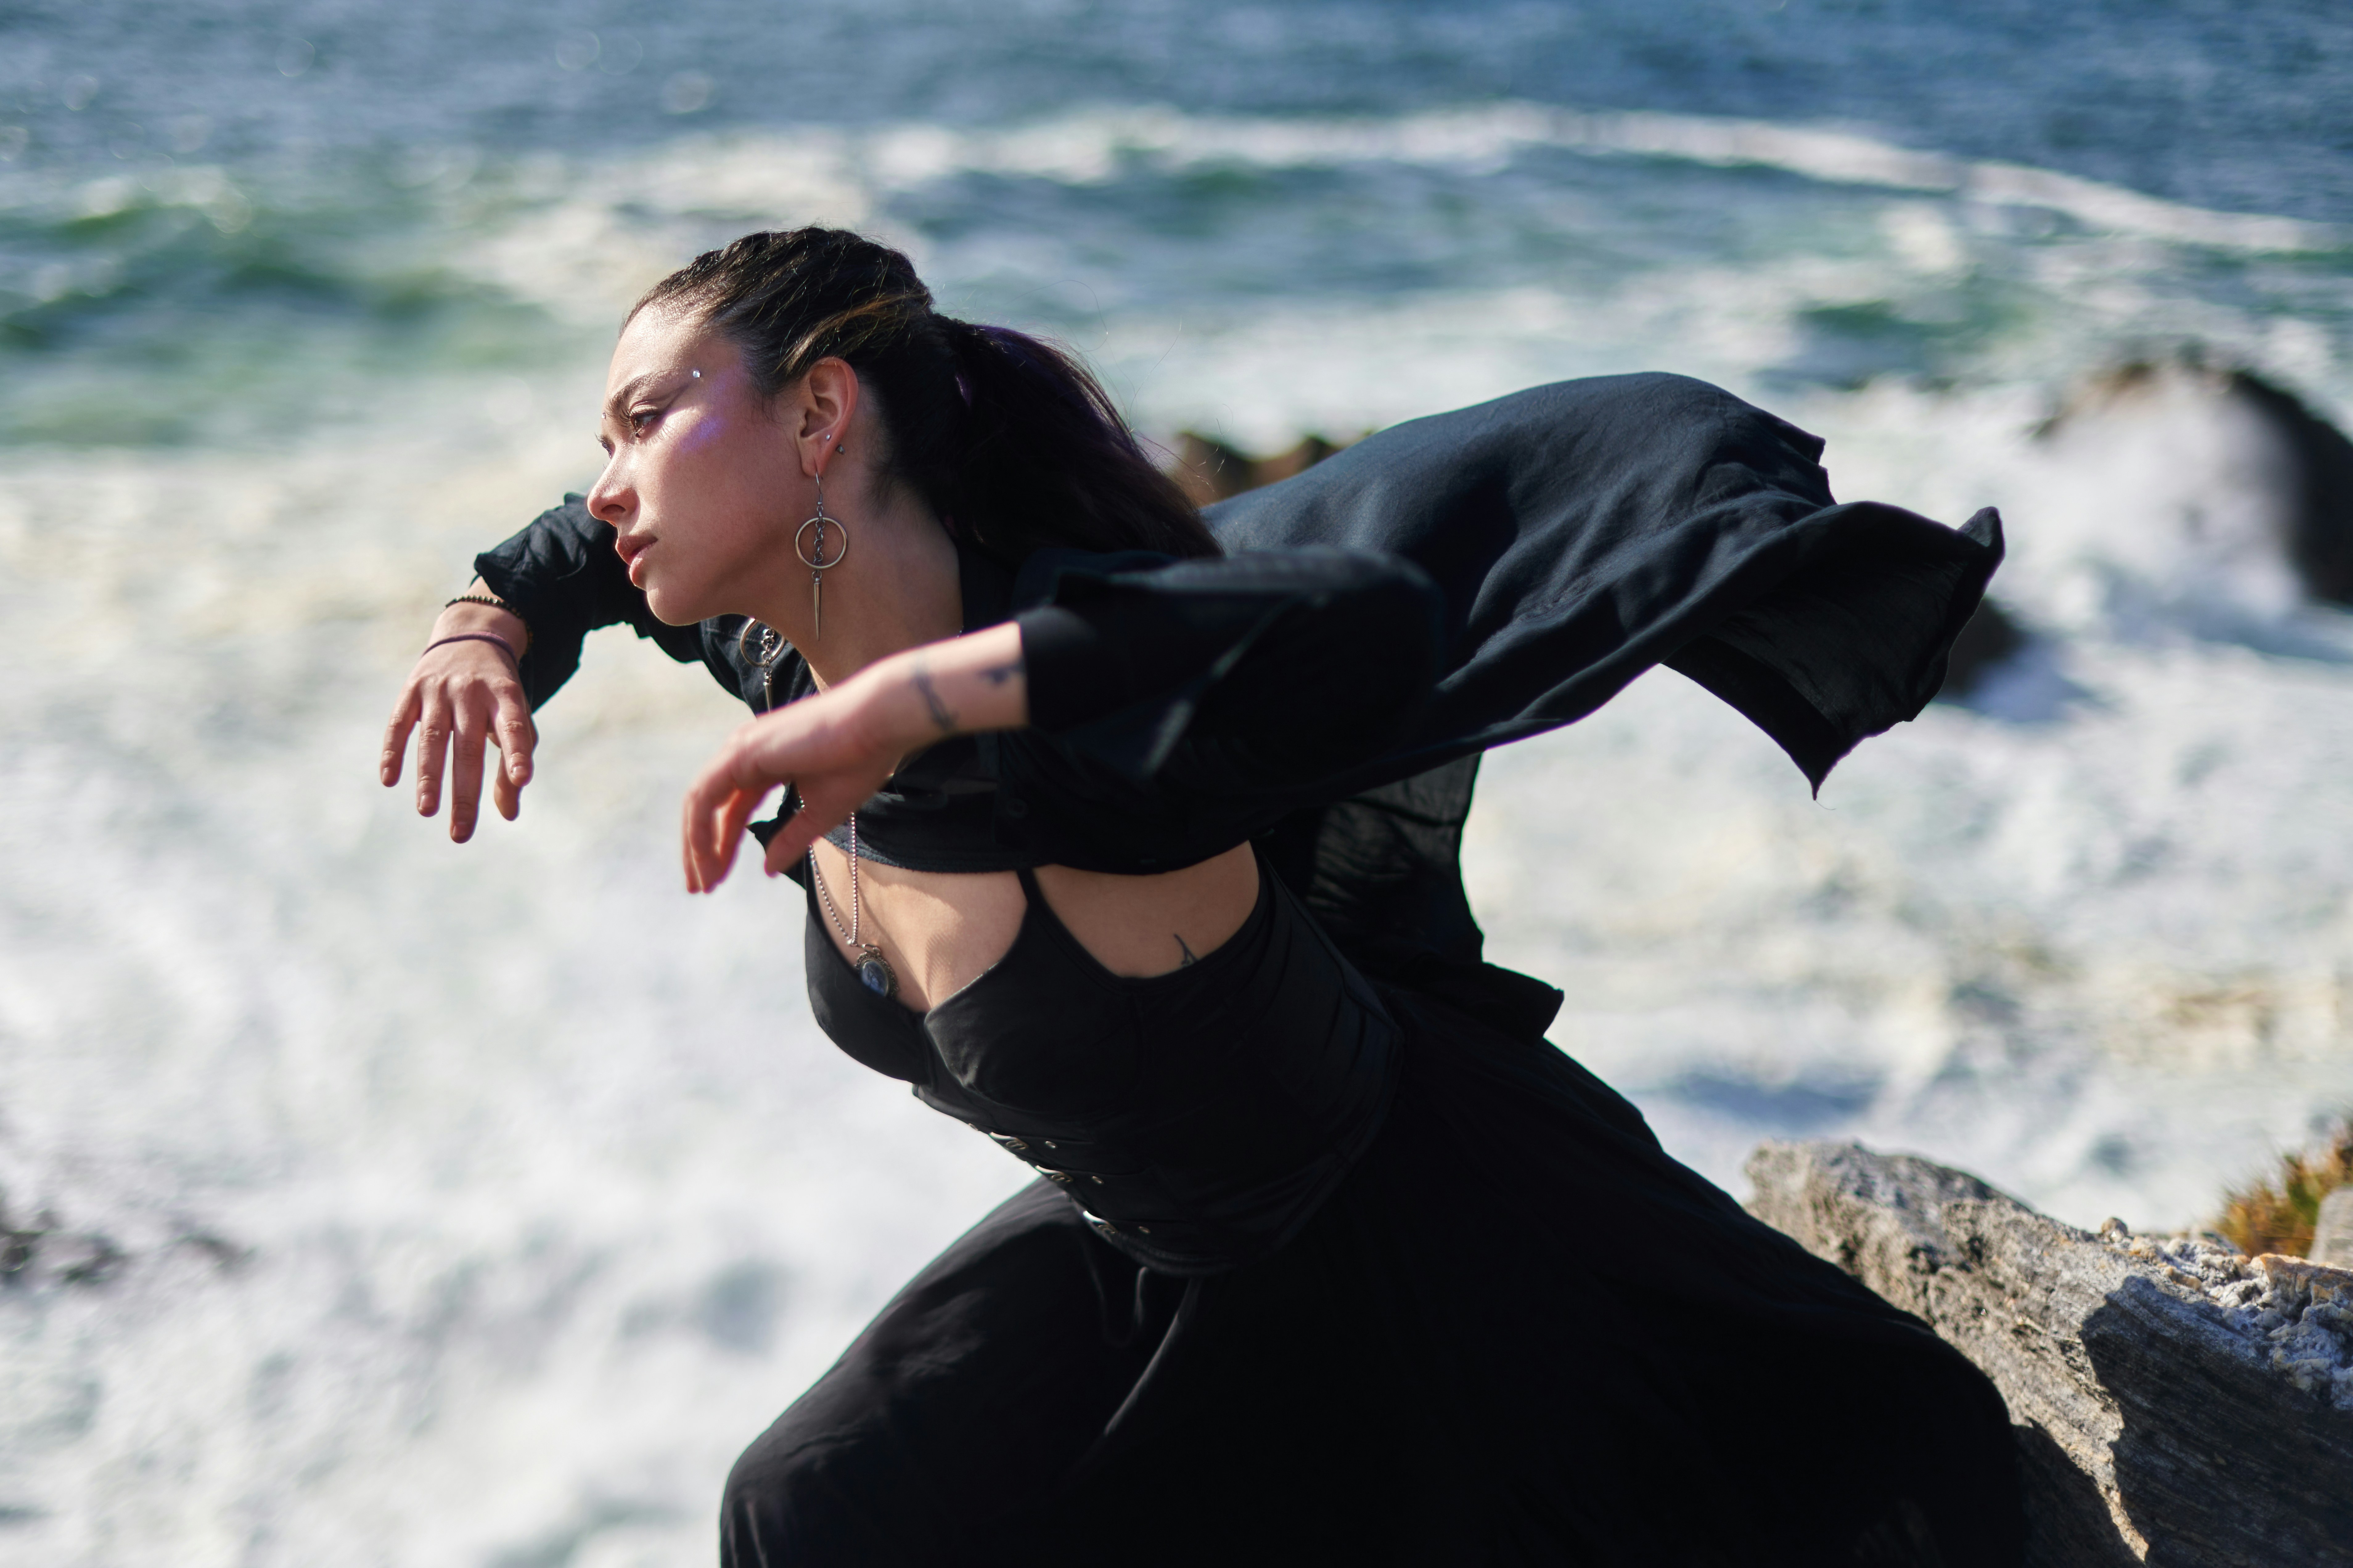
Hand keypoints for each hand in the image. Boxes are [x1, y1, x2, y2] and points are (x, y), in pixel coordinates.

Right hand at [381, 601, 535, 840]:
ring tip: (427, 811)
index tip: (522, 780)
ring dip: (429, 777)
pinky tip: (389, 780)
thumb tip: (510, 815)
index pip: (515, 726)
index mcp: (506, 697)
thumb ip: (515, 761)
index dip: (517, 752)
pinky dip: (393, 751)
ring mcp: (439, 689)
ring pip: (433, 737)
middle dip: (465, 792)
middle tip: (461, 833)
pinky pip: (399, 724)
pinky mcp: (411, 690)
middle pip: (469, 746)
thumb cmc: (498, 695)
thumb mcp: (515, 718)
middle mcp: (472, 691)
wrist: (470, 637)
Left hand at [678, 622, 1028, 892]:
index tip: (717, 880)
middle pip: (707, 807)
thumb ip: (791, 839)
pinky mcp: (741, 752)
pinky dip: (700, 829)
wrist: (878, 722)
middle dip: (701, 849)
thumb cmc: (859, 761)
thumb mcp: (821, 812)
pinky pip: (705, 796)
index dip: (721, 846)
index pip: (730, 810)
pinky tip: (707, 858)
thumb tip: (768, 869)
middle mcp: (744, 752)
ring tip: (702, 882)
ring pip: (699, 802)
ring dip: (696, 845)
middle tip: (701, 887)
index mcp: (762, 763)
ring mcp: (740, 748)